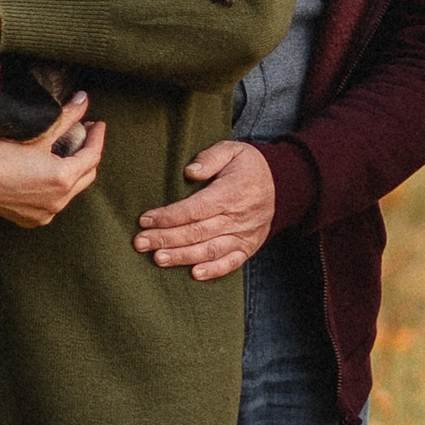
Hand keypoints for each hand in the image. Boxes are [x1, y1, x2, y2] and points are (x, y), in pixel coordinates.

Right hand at [0, 116, 104, 228]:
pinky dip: (57, 187)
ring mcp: (43, 215)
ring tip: (67, 150)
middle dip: (88, 154)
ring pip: (70, 191)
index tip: (97, 124)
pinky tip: (49, 171)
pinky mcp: (30, 220)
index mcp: (62, 180)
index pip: (92, 156)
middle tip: (84, 135)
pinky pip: (53, 202)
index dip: (97, 138)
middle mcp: (56, 203)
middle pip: (86, 176)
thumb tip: (83, 100)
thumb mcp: (37, 133)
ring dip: (73, 171)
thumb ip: (66, 118)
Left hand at [136, 139, 278, 281]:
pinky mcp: (248, 247)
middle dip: (166, 238)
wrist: (284, 184)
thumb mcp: (232, 150)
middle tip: (140, 243)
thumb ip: (210, 158)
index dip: (169, 216)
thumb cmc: (249, 166)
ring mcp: (245, 234)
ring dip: (183, 256)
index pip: (196, 208)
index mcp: (232, 192)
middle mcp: (239, 216)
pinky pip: (232, 262)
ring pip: (211, 249)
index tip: (145, 220)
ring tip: (158, 258)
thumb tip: (189, 172)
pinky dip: (214, 270)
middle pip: (198, 231)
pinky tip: (194, 274)